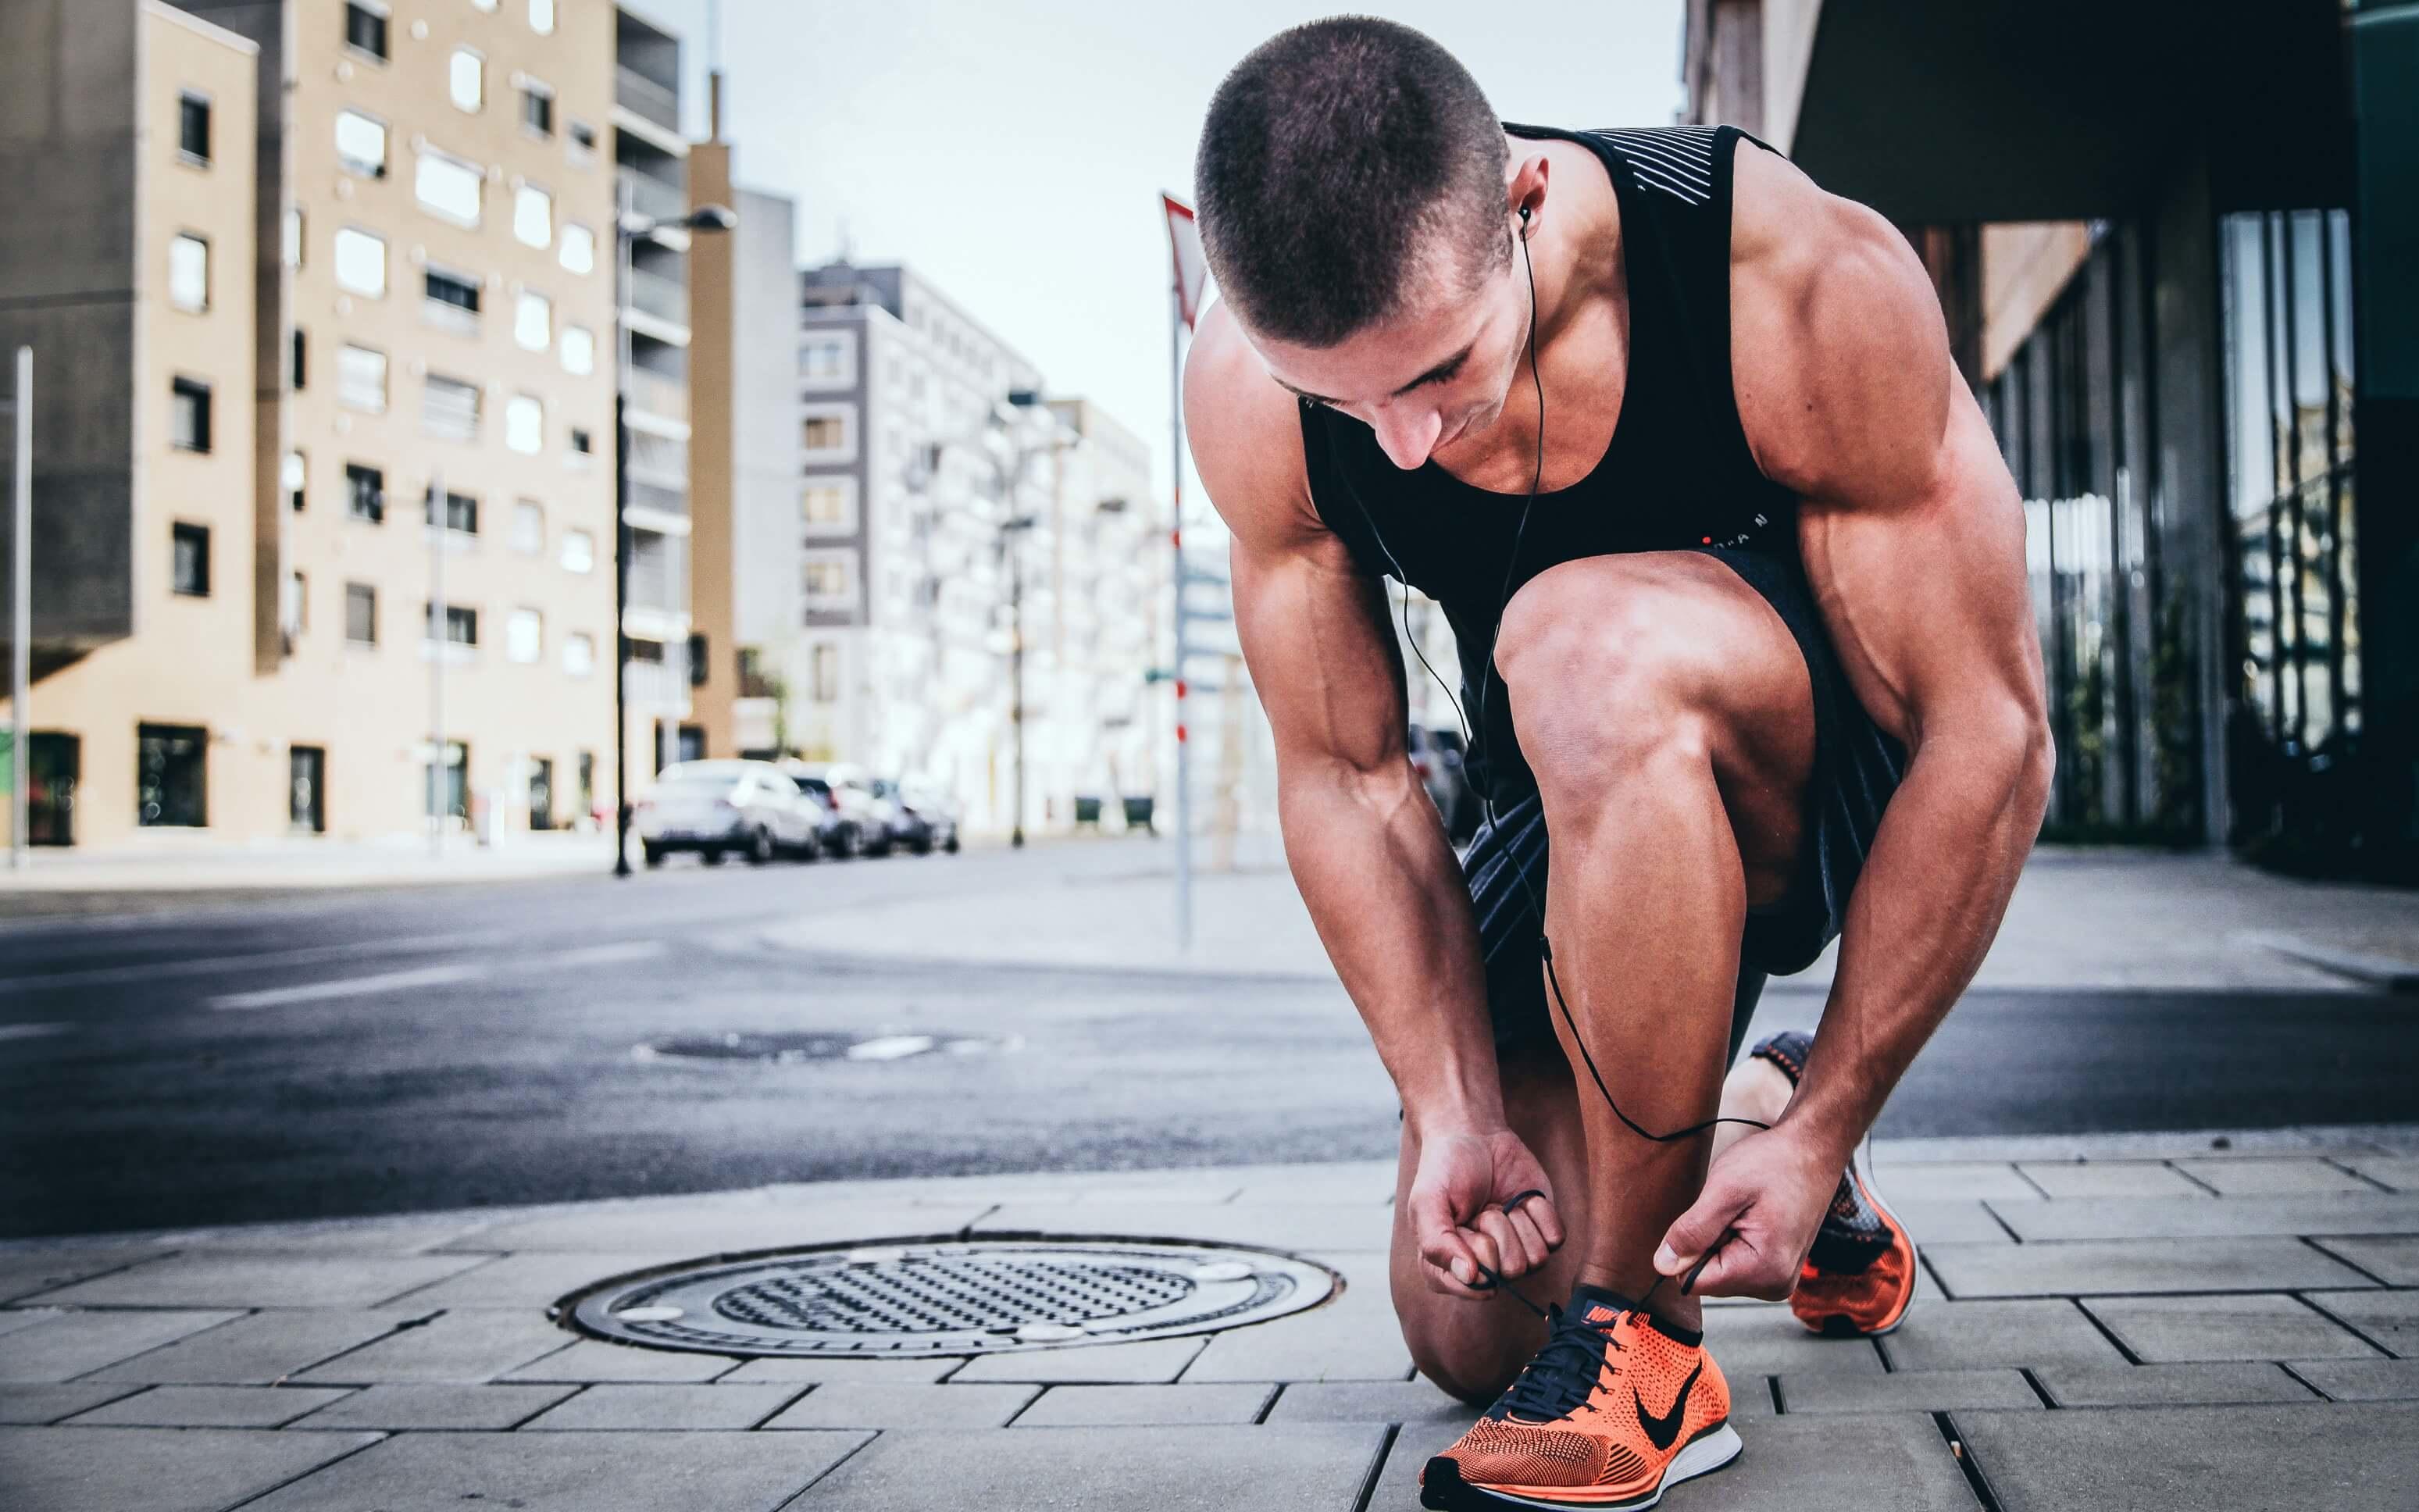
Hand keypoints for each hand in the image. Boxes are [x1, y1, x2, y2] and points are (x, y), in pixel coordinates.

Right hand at [1406, 1126, 1565, 1300]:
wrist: (1474, 1134)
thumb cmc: (1445, 1169)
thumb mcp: (1427, 1202)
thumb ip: (1437, 1243)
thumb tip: (1470, 1277)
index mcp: (1449, 1268)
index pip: (1475, 1286)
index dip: (1474, 1253)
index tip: (1463, 1224)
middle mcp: (1485, 1267)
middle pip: (1509, 1272)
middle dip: (1495, 1230)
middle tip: (1481, 1208)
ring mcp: (1516, 1251)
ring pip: (1535, 1260)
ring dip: (1517, 1221)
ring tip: (1499, 1203)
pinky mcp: (1541, 1233)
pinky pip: (1555, 1239)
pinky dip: (1539, 1213)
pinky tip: (1521, 1199)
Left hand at [1653, 1125, 1838, 1299]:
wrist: (1813, 1149)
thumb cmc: (1775, 1163)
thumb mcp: (1724, 1190)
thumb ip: (1692, 1231)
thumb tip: (1662, 1265)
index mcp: (1764, 1271)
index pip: (1694, 1282)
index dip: (1688, 1248)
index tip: (1713, 1217)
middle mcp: (1774, 1285)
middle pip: (1709, 1277)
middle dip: (1709, 1241)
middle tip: (1734, 1209)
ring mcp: (1778, 1278)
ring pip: (1720, 1269)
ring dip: (1721, 1238)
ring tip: (1746, 1210)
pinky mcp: (1777, 1267)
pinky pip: (1736, 1261)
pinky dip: (1735, 1238)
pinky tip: (1753, 1216)